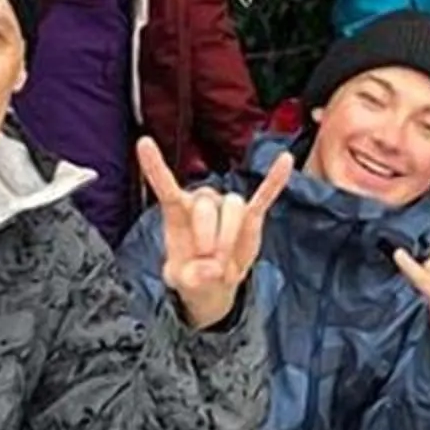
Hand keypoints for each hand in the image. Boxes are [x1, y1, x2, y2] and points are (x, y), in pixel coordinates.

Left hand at [138, 139, 295, 329]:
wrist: (215, 287)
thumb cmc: (191, 276)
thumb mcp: (183, 284)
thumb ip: (191, 277)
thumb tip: (211, 269)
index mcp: (177, 213)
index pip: (165, 186)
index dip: (155, 166)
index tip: (143, 142)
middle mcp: (202, 203)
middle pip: (206, 204)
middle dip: (209, 236)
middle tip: (209, 264)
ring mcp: (226, 208)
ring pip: (233, 206)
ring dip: (230, 236)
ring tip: (225, 265)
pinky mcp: (251, 216)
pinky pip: (264, 195)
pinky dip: (274, 180)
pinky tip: (286, 160)